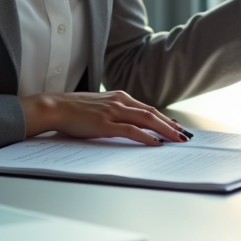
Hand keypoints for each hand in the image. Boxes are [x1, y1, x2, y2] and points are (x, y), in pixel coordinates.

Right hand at [19, 90, 187, 144]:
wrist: (55, 107)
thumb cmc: (75, 109)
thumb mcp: (101, 106)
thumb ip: (116, 111)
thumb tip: (132, 123)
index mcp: (120, 97)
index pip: (149, 108)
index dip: (165, 119)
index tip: (177, 127)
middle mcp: (120, 101)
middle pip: (153, 113)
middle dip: (171, 125)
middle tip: (185, 136)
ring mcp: (113, 112)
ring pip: (147, 120)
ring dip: (166, 130)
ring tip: (178, 140)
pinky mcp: (105, 123)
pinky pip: (131, 130)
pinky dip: (147, 137)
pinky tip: (156, 143)